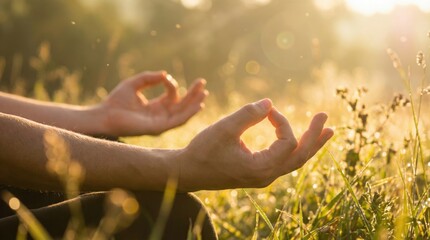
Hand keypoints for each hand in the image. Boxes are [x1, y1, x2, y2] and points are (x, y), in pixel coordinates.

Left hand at [98, 71, 207, 136]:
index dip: (172, 85)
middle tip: (203, 83)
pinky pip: (177, 121)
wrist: (105, 115)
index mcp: (155, 107)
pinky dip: (189, 113)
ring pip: (183, 114)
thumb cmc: (116, 101)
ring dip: (194, 104)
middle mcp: (160, 116)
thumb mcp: (135, 84)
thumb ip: (149, 78)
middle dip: (193, 94)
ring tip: (204, 93)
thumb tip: (165, 74)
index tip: (166, 77)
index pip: (171, 96)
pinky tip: (197, 106)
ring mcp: (160, 123)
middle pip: (182, 105)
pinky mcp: (159, 128)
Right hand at [178, 99, 333, 190]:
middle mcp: (266, 176)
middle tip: (326, 118)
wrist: (188, 171)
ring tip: (326, 131)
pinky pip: (284, 162)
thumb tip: (270, 102)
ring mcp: (263, 177)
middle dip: (314, 136)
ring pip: (294, 161)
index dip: (282, 121)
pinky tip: (300, 139)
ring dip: (310, 144)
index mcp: (260, 168)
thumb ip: (247, 114)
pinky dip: (295, 149)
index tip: (267, 110)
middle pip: (300, 157)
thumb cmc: (203, 150)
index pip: (287, 142)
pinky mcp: (258, 173)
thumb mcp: (223, 129)